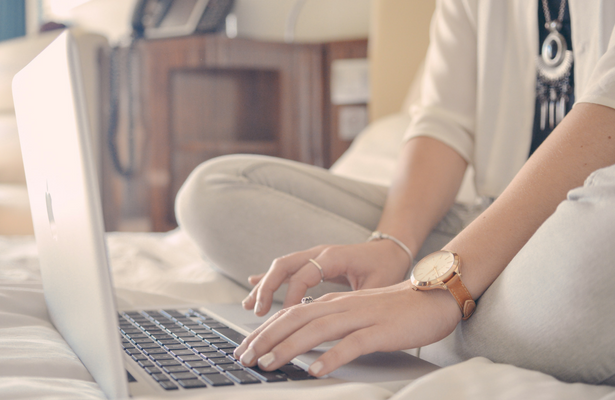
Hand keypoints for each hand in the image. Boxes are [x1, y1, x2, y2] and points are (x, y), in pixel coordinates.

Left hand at [234, 281, 460, 376]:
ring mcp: (361, 317)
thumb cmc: (395, 309)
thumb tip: (305, 340)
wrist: (433, 297)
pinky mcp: (380, 331)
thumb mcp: (357, 312)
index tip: (245, 348)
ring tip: (268, 364)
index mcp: (334, 303)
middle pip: (295, 319)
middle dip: (266, 339)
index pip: (290, 314)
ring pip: (317, 330)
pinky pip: (352, 344)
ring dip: (289, 347)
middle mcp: (342, 306)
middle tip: (244, 357)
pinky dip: (332, 357)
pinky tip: (316, 370)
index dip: (265, 331)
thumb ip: (332, 321)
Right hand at [242, 240, 412, 315]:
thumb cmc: (386, 266)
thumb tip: (340, 321)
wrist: (391, 248)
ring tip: (250, 306)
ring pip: (281, 266)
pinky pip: (287, 269)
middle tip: (257, 311)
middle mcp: (320, 253)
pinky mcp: (313, 262)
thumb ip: (357, 299)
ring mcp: (314, 255)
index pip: (304, 275)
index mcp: (334, 256)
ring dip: (264, 285)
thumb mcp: (377, 284)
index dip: (292, 296)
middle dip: (267, 288)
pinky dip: (270, 279)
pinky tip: (253, 286)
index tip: (285, 316)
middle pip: (284, 265)